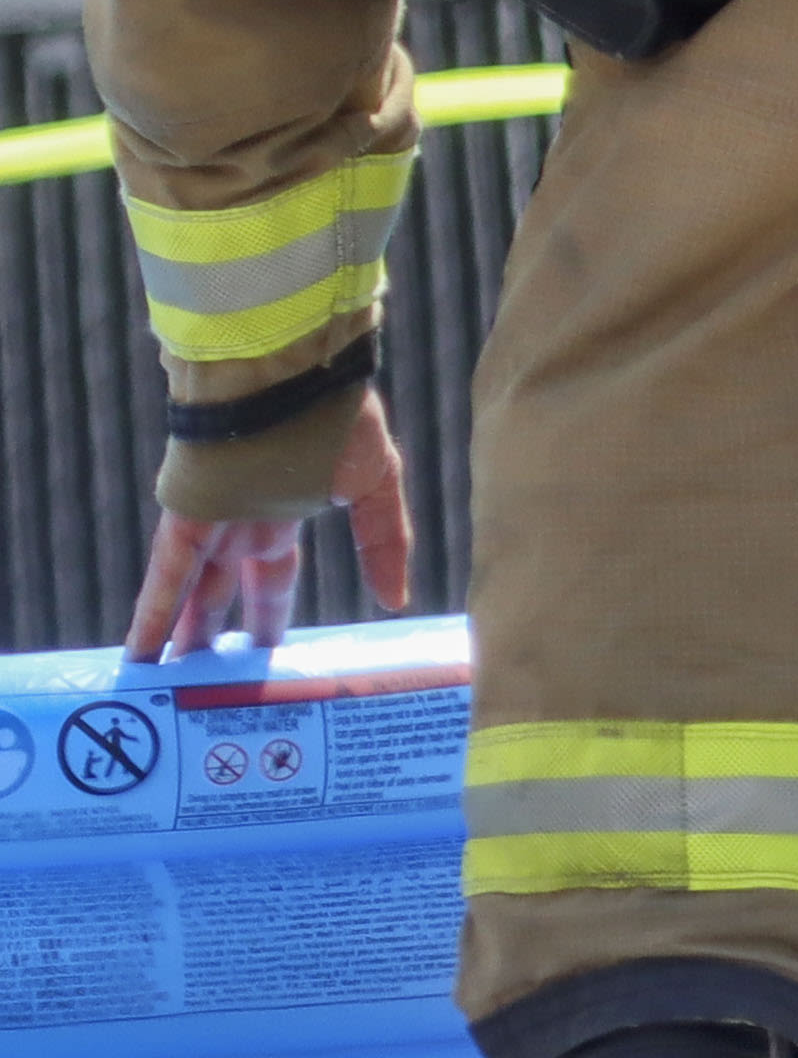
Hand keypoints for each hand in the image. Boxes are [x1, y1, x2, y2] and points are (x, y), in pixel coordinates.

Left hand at [127, 388, 408, 659]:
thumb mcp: (377, 484)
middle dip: (219, 634)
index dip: (269, 615)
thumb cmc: (338, 419)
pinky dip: (153, 612)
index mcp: (286, 513)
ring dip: (178, 633)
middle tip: (207, 682)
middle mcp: (243, 523)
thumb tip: (397, 598)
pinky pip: (166, 574)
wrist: (294, 375)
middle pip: (225, 591)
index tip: (268, 655)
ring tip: (164, 682)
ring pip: (190, 590)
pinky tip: (140, 652)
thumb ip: (385, 541)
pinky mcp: (186, 516)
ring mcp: (211, 521)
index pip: (274, 578)